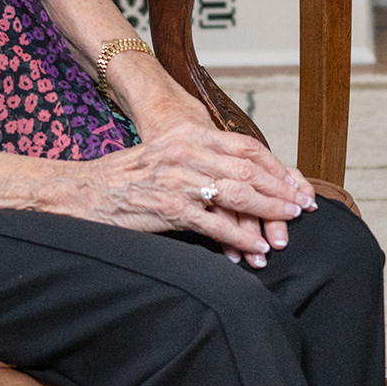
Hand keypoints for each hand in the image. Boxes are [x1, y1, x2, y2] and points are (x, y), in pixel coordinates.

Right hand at [57, 83, 319, 265]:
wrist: (83, 191)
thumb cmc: (126, 176)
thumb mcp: (167, 153)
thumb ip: (201, 157)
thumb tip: (240, 174)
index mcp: (191, 136)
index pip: (248, 148)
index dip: (277, 167)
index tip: (298, 184)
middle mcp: (189, 153)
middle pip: (249, 171)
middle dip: (281, 190)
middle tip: (303, 206)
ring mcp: (180, 181)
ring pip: (238, 195)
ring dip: (268, 213)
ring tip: (287, 227)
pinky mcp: (170, 208)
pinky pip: (215, 224)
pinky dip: (239, 239)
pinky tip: (255, 250)